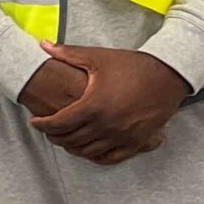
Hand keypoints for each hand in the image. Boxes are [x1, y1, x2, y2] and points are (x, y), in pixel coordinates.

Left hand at [30, 42, 190, 164]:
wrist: (169, 75)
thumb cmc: (132, 65)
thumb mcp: (98, 58)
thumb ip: (68, 54)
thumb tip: (42, 45)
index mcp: (94, 106)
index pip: (59, 124)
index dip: (42, 125)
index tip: (35, 122)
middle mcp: (108, 125)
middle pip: (71, 140)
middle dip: (54, 137)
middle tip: (47, 131)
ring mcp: (123, 136)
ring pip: (88, 152)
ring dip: (72, 148)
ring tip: (63, 139)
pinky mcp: (137, 142)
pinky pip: (110, 158)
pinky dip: (94, 157)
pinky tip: (87, 149)